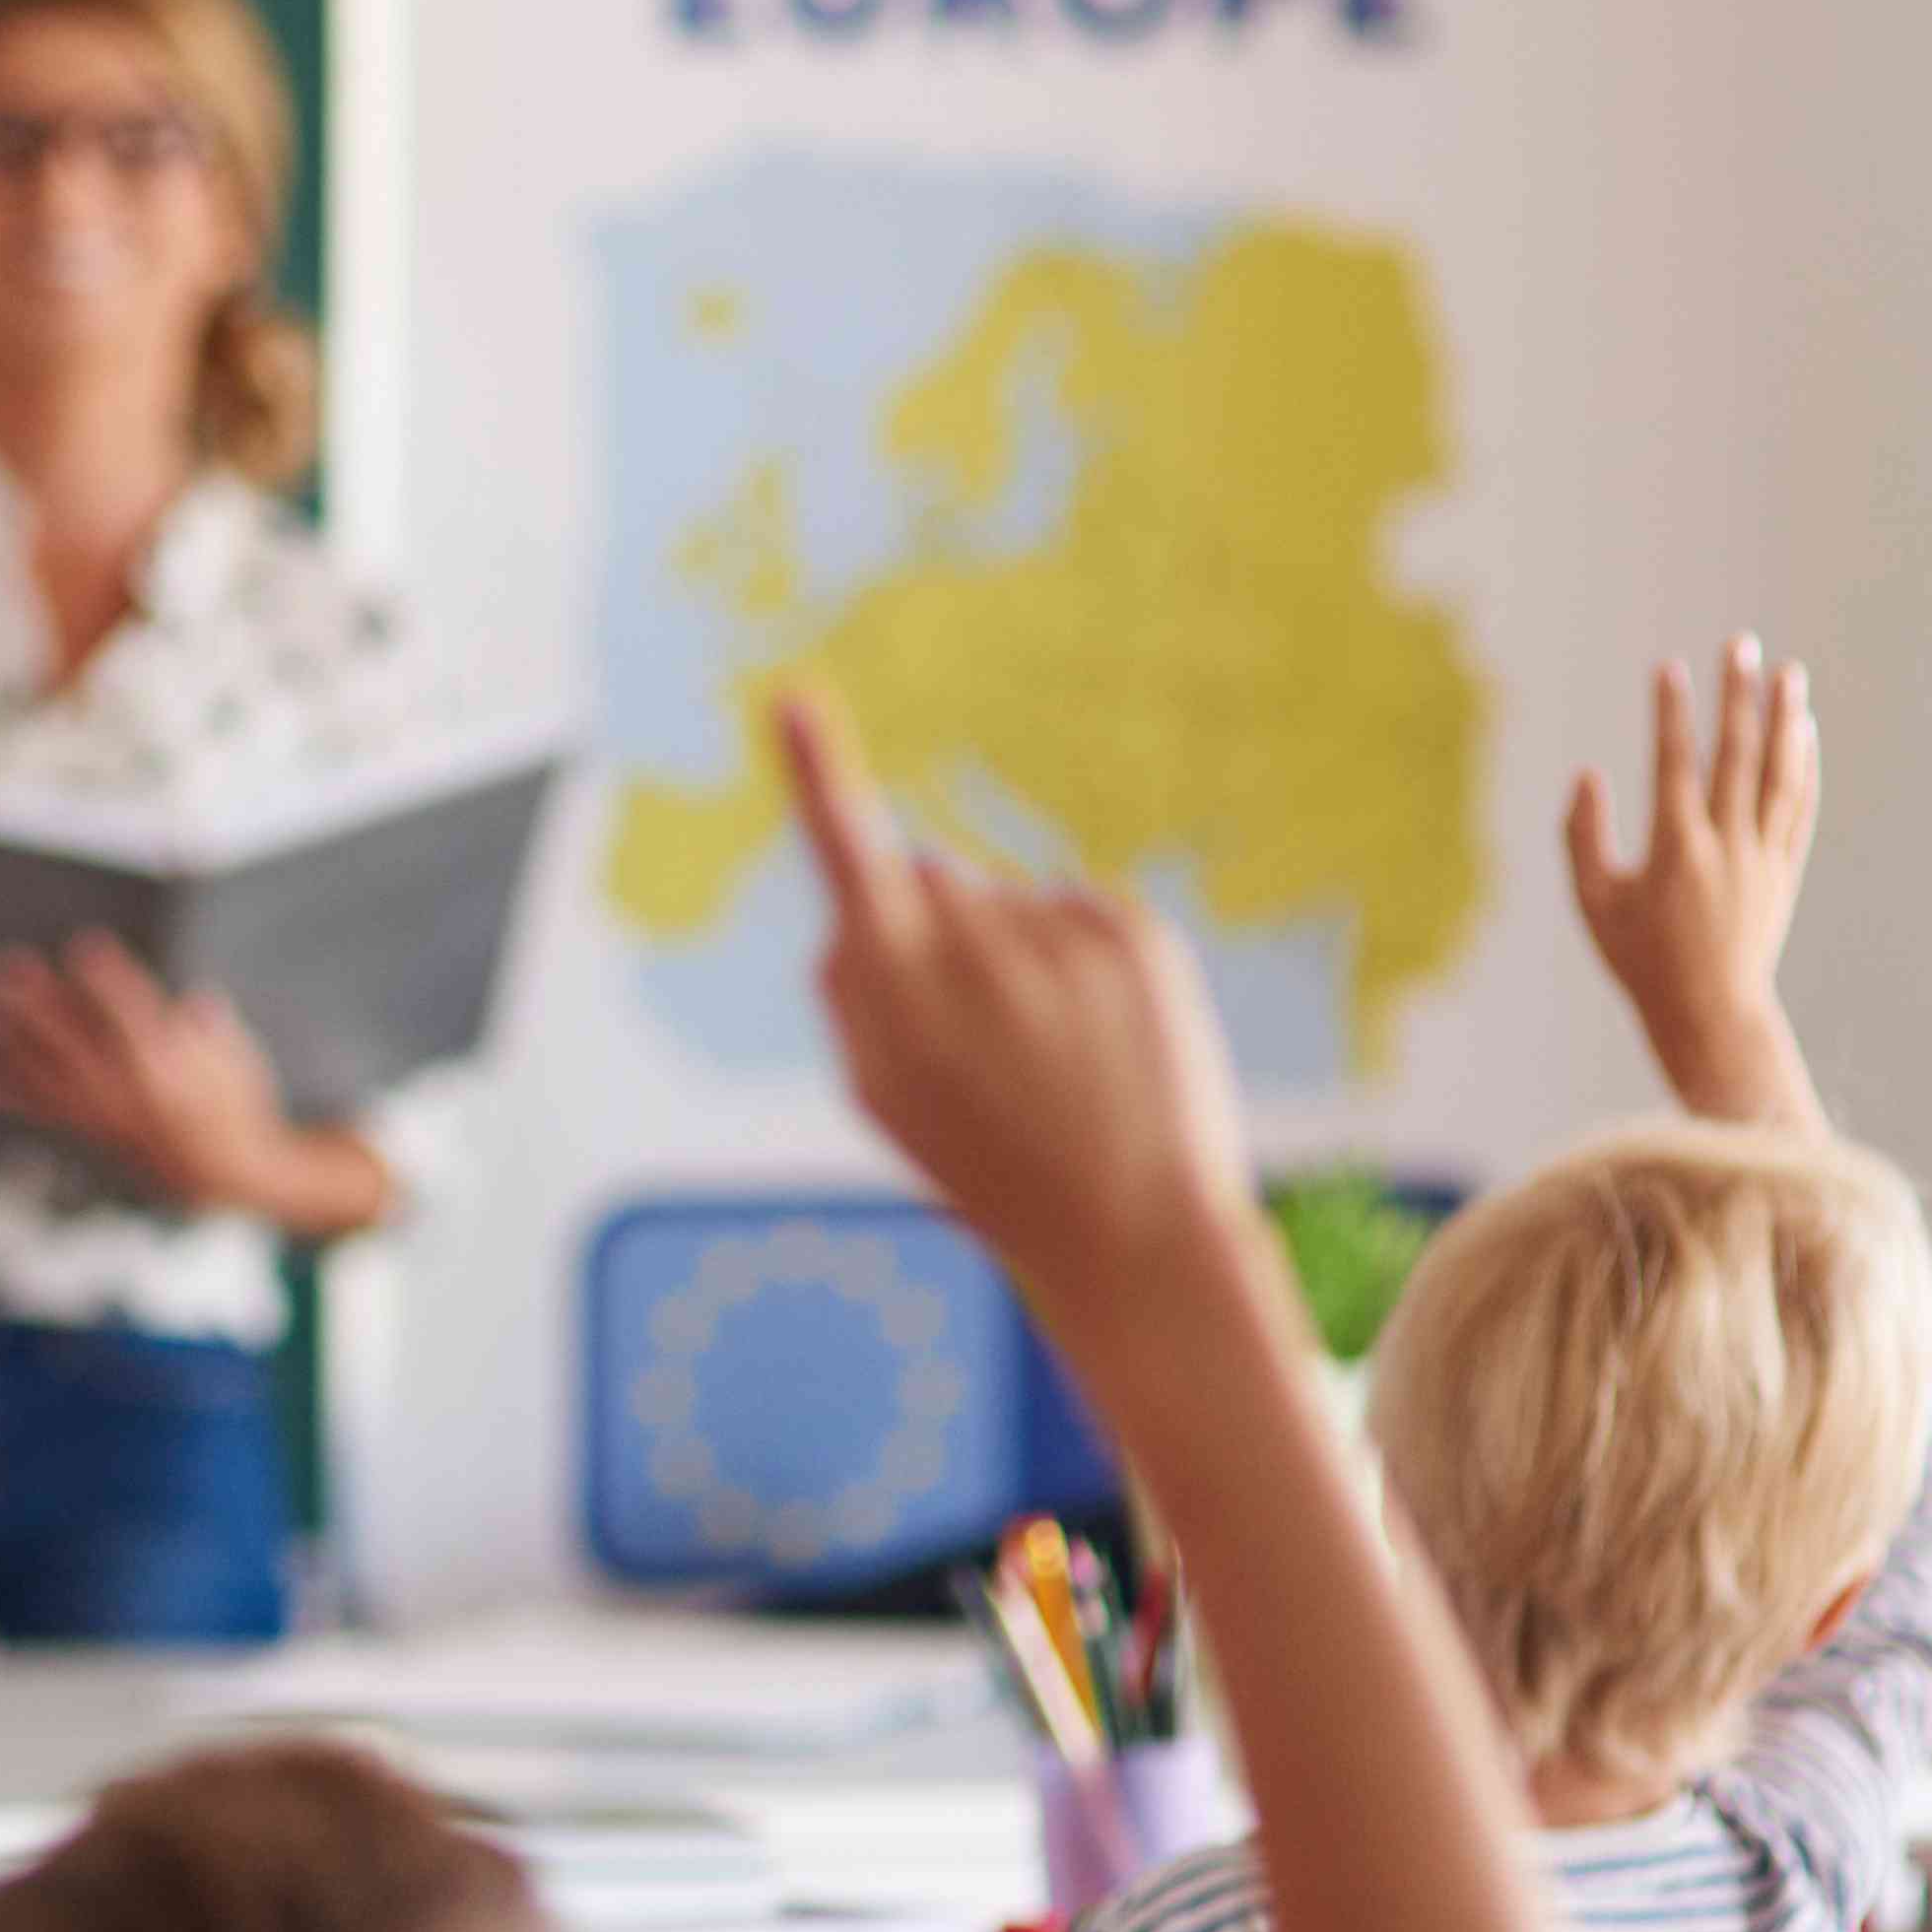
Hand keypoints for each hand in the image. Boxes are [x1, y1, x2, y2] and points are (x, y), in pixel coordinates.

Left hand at [0, 932, 382, 1224]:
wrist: (221, 1175)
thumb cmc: (234, 1104)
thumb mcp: (237, 1056)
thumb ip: (211, 1025)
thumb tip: (195, 1001)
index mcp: (173, 1067)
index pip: (137, 1014)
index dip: (109, 979)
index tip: (84, 945)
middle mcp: (130, 1093)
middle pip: (77, 1039)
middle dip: (38, 1003)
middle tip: (6, 970)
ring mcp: (103, 1114)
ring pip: (49, 1070)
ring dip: (9, 1038)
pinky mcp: (87, 1131)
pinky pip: (39, 1110)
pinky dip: (3, 1092)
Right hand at [778, 682, 1262, 1351]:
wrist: (1139, 1234)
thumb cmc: (992, 1172)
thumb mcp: (888, 1102)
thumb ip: (850, 995)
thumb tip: (857, 906)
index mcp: (901, 999)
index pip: (850, 858)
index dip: (816, 772)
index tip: (792, 696)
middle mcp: (980, 951)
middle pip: (930, 882)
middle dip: (935, 932)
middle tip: (980, 1049)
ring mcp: (1063, 939)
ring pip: (1004, 901)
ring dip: (1011, 956)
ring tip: (1050, 1058)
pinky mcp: (1137, 936)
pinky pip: (1073, 909)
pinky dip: (1074, 960)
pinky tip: (1097, 1038)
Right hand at [1559, 633, 1826, 1128]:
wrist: (1708, 1014)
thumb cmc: (1639, 961)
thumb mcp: (1593, 903)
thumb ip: (1582, 837)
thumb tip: (1586, 776)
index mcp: (1676, 851)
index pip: (1674, 765)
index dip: (1671, 714)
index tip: (1669, 669)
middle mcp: (1727, 846)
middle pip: (1738, 755)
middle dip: (1738, 696)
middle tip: (1740, 645)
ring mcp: (1763, 856)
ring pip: (1780, 774)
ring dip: (1785, 720)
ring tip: (1789, 673)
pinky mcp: (1784, 870)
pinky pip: (1799, 807)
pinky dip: (1804, 766)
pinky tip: (1804, 732)